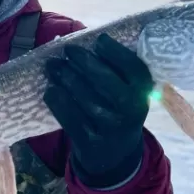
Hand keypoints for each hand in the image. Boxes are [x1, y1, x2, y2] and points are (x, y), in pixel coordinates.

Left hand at [43, 33, 154, 187]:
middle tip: (67, 50)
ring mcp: (111, 128)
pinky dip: (57, 101)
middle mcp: (131, 110)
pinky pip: (70, 117)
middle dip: (83, 62)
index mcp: (143, 93)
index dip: (115, 51)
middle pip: (104, 80)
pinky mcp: (91, 142)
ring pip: (84, 98)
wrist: (116, 153)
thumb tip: (82, 40)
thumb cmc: (118, 108)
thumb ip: (114, 70)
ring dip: (65, 78)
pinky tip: (50, 90)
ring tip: (52, 66)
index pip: (132, 67)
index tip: (98, 40)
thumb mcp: (128, 90)